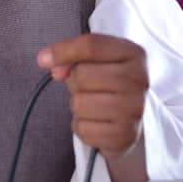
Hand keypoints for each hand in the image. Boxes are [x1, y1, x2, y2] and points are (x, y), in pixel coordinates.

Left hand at [37, 33, 147, 160]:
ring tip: (93, 104)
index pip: (91, 45)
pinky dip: (82, 126)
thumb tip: (47, 61)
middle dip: (74, 82)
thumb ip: (71, 54)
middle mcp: (139, 80)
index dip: (62, 51)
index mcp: (133, 54)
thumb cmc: (107, 82)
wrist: (130, 117)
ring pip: (79, 103)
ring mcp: (134, 109)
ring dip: (77, 106)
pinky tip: (96, 121)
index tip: (43, 59)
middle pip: (82, 75)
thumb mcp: (95, 59)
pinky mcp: (124, 135)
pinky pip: (82, 128)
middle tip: (87, 87)